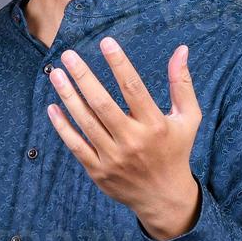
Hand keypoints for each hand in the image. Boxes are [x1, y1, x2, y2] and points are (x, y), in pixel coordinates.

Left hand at [45, 38, 202, 239]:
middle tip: (68, 55)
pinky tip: (53, 107)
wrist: (164, 198)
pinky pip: (76, 145)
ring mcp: (113, 157)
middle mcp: (132, 141)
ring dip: (68, 96)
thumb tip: (181, 49)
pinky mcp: (98, 171)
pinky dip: (62, 127)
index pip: (133, 88)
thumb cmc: (175, 151)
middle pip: (102, 103)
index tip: (106, 42)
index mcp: (155, 125)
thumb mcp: (188, 118)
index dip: (119, 63)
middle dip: (83, 77)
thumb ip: (182, 84)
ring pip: (86, 122)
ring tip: (55, 74)